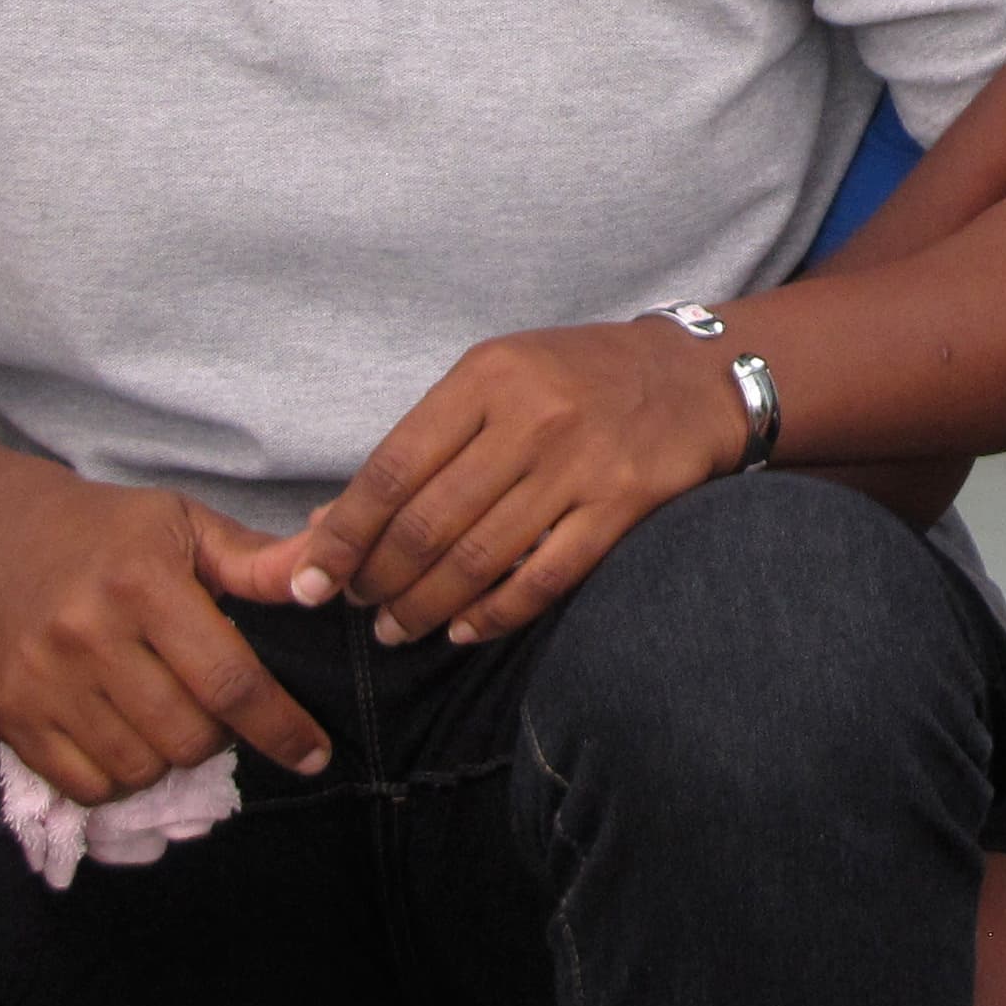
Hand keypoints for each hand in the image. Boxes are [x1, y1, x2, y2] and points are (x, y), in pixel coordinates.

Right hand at [0, 468, 328, 805]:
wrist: (2, 536)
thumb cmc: (114, 531)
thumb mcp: (189, 525)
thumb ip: (258, 561)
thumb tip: (323, 581)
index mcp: (143, 583)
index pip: (228, 680)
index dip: (279, 726)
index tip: (313, 754)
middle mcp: (88, 635)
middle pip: (187, 737)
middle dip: (222, 736)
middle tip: (216, 704)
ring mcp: (44, 681)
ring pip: (140, 768)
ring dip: (172, 757)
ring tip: (170, 713)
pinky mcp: (11, 716)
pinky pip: (87, 786)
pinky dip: (122, 777)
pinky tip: (129, 736)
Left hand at [282, 322, 745, 645]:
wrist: (692, 376)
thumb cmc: (576, 379)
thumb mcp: (497, 379)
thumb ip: (422, 444)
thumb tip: (327, 526)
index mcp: (488, 376)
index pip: (392, 469)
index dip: (343, 535)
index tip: (312, 581)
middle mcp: (532, 416)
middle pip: (428, 522)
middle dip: (379, 579)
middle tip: (360, 607)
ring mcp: (580, 463)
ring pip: (479, 558)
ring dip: (426, 606)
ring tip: (399, 628)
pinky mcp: (621, 506)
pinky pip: (543, 578)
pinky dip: (495, 614)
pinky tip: (465, 630)